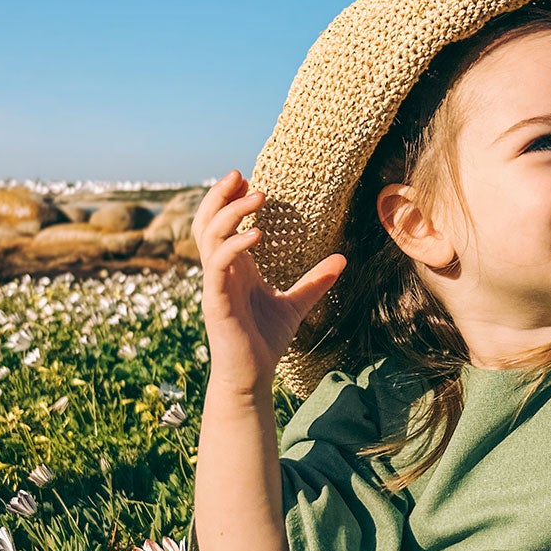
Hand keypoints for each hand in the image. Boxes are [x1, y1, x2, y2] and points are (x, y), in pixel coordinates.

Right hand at [193, 170, 346, 394]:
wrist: (252, 377)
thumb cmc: (266, 341)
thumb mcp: (296, 304)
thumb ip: (314, 282)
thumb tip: (342, 259)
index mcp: (235, 269)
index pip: (221, 225)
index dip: (229, 200)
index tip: (249, 180)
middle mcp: (221, 272)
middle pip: (207, 222)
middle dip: (220, 196)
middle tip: (240, 174)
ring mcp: (216, 285)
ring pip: (210, 237)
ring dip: (230, 212)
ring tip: (258, 196)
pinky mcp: (216, 301)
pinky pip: (218, 265)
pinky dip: (235, 245)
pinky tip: (258, 233)